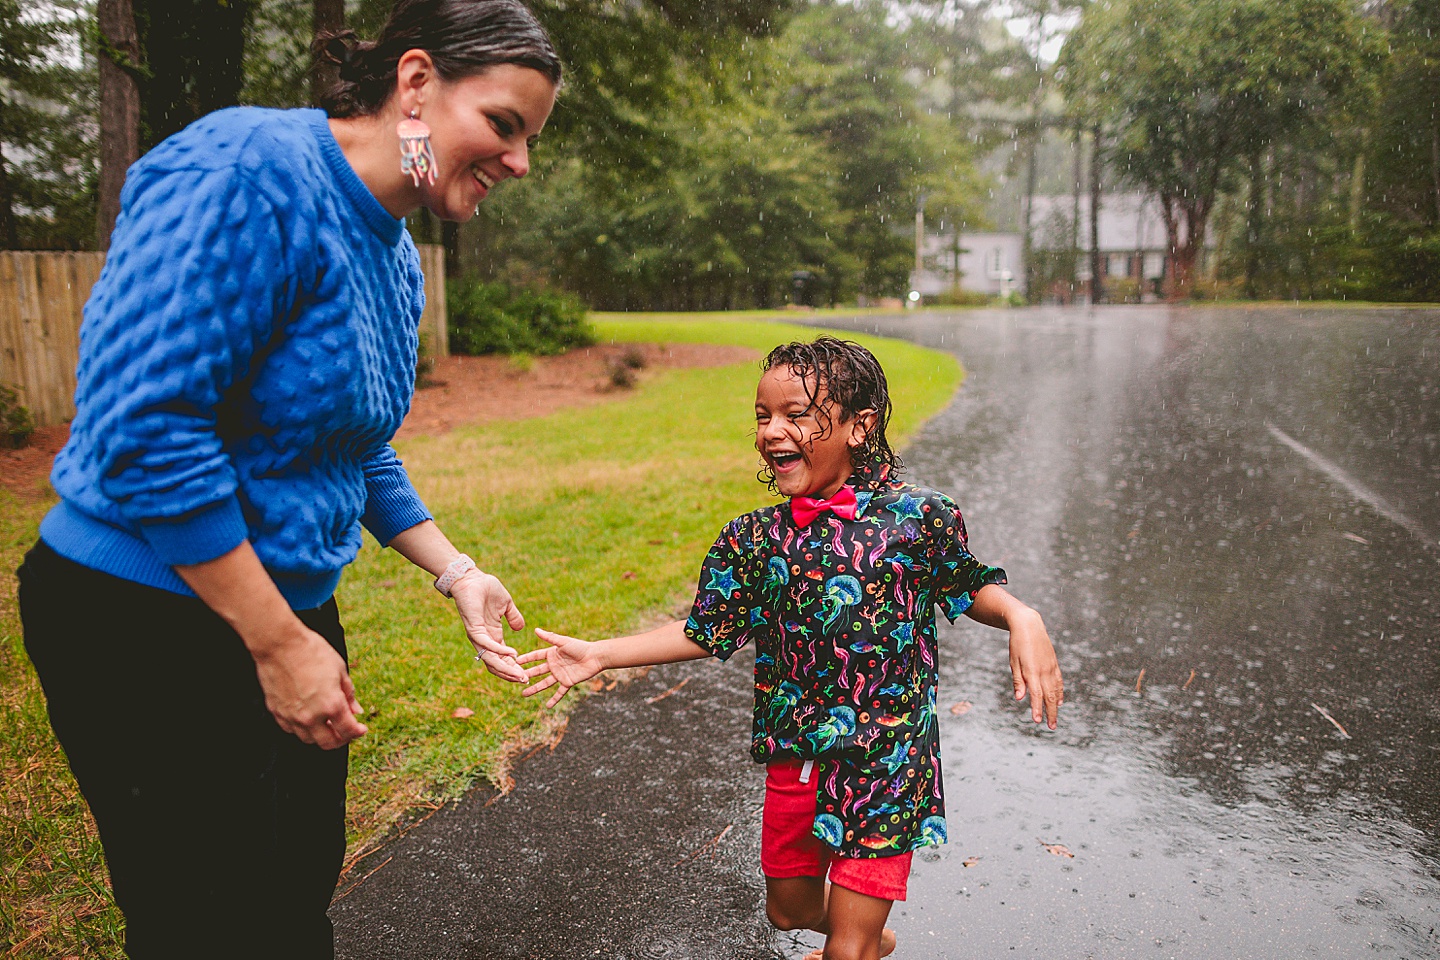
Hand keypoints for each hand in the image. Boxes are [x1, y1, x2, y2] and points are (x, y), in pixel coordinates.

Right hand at [251, 625, 367, 748]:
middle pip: (328, 743)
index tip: (361, 729)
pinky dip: (302, 728)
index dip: (358, 732)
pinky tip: (308, 717)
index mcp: (331, 704)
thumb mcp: (340, 669)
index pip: (348, 731)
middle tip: (346, 731)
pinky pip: (291, 729)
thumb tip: (356, 711)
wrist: (279, 644)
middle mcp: (311, 716)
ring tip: (327, 723)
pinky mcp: (277, 712)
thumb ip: (349, 695)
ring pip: (308, 739)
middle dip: (341, 739)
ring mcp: (291, 716)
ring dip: (320, 735)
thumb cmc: (311, 651)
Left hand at [449, 569, 526, 680]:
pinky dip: (499, 651)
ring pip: (490, 659)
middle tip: (524, 681)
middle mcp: (485, 639)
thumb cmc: (486, 589)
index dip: (513, 668)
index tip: (526, 675)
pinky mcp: (474, 629)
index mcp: (493, 635)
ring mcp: (478, 635)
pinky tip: (512, 654)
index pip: (502, 658)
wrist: (471, 578)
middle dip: (510, 674)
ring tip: (519, 675)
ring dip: (505, 668)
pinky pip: (487, 644)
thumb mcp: (507, 604)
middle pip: (496, 664)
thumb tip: (521, 629)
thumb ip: (513, 617)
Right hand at [517, 628, 605, 707]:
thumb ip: (550, 637)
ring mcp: (560, 674)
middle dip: (527, 675)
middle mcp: (554, 665)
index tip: (515, 661)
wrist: (596, 656)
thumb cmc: (581, 646)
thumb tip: (536, 629)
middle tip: (514, 679)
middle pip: (537, 671)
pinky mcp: (568, 682)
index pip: (536, 656)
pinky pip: (560, 692)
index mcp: (552, 654)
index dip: (526, 659)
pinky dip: (555, 699)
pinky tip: (548, 706)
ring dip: (535, 688)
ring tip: (524, 694)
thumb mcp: (564, 642)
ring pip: (545, 683)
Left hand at [1008, 609, 1062, 728]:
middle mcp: (1043, 671)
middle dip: (1050, 713)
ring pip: (1055, 690)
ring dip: (1055, 706)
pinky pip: (1059, 681)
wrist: (1029, 625)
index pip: (1035, 694)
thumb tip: (1020, 698)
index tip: (1037, 721)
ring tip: (1055, 718)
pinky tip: (1059, 702)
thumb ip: (1018, 681)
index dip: (1036, 708)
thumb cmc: (1017, 644)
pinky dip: (1060, 692)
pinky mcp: (1054, 663)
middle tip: (1051, 727)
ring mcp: (1051, 667)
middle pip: (1048, 696)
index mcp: (1031, 671)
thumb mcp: (1013, 662)